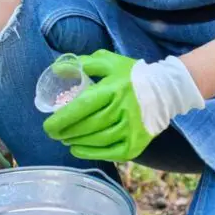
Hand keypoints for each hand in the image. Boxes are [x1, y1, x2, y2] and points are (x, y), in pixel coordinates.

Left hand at [42, 50, 204, 161]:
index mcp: (113, 89)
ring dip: (76, 142)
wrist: (166, 91)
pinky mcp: (137, 144)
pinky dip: (91, 153)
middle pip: (87, 126)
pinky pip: (110, 152)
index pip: (82, 107)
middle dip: (65, 132)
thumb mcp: (109, 62)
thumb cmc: (133, 76)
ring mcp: (131, 129)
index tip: (48, 125)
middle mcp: (123, 110)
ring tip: (64, 138)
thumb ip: (83, 63)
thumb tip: (57, 68)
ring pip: (97, 141)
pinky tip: (77, 149)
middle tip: (53, 132)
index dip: (63, 118)